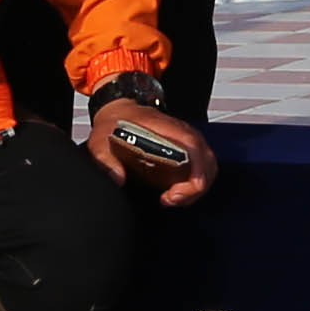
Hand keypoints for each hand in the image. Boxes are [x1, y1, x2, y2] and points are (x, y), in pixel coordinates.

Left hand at [89, 94, 214, 205]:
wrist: (118, 111)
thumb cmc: (115, 124)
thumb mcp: (101, 142)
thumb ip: (106, 161)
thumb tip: (118, 179)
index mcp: (166, 129)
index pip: (195, 148)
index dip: (194, 175)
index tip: (174, 194)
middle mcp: (182, 133)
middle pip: (208, 162)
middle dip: (195, 189)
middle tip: (171, 199)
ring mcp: (187, 140)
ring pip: (208, 166)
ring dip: (196, 188)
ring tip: (173, 197)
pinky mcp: (186, 148)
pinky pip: (202, 167)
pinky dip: (195, 183)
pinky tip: (175, 191)